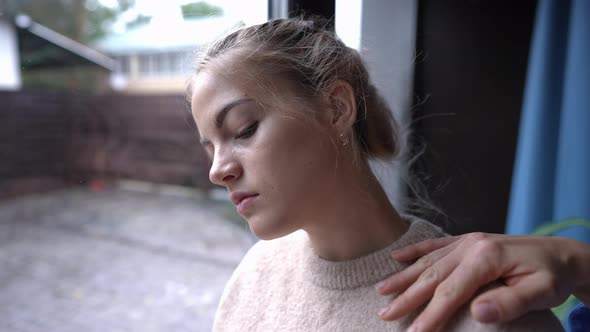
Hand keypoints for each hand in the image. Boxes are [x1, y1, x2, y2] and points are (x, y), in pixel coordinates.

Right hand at [375, 233, 589, 331]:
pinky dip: (414, 252)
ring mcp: (467, 241)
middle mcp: (471, 245)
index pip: (451, 291)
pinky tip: (396, 258)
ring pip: (428, 260)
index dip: (431, 313)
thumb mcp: (541, 292)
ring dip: (403, 277)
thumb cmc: (552, 275)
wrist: (561, 253)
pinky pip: (435, 245)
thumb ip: (510, 303)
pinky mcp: (466, 240)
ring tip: (381, 292)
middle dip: (407, 297)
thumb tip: (478, 314)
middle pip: (432, 275)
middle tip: (386, 315)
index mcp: (487, 258)